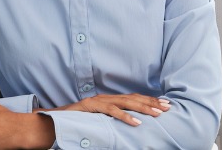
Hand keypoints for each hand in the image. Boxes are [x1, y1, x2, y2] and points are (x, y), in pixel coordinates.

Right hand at [42, 93, 170, 125]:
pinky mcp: (91, 107)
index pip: (133, 98)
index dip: (149, 100)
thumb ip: (111, 118)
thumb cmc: (76, 122)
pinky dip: (124, 116)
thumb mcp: (98, 120)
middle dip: (151, 102)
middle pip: (133, 98)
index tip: (165, 105)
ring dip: (143, 108)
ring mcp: (98, 101)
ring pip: (125, 103)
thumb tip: (129, 123)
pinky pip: (110, 111)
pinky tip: (136, 122)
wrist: (53, 121)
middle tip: (167, 107)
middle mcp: (105, 97)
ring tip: (157, 114)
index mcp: (108, 100)